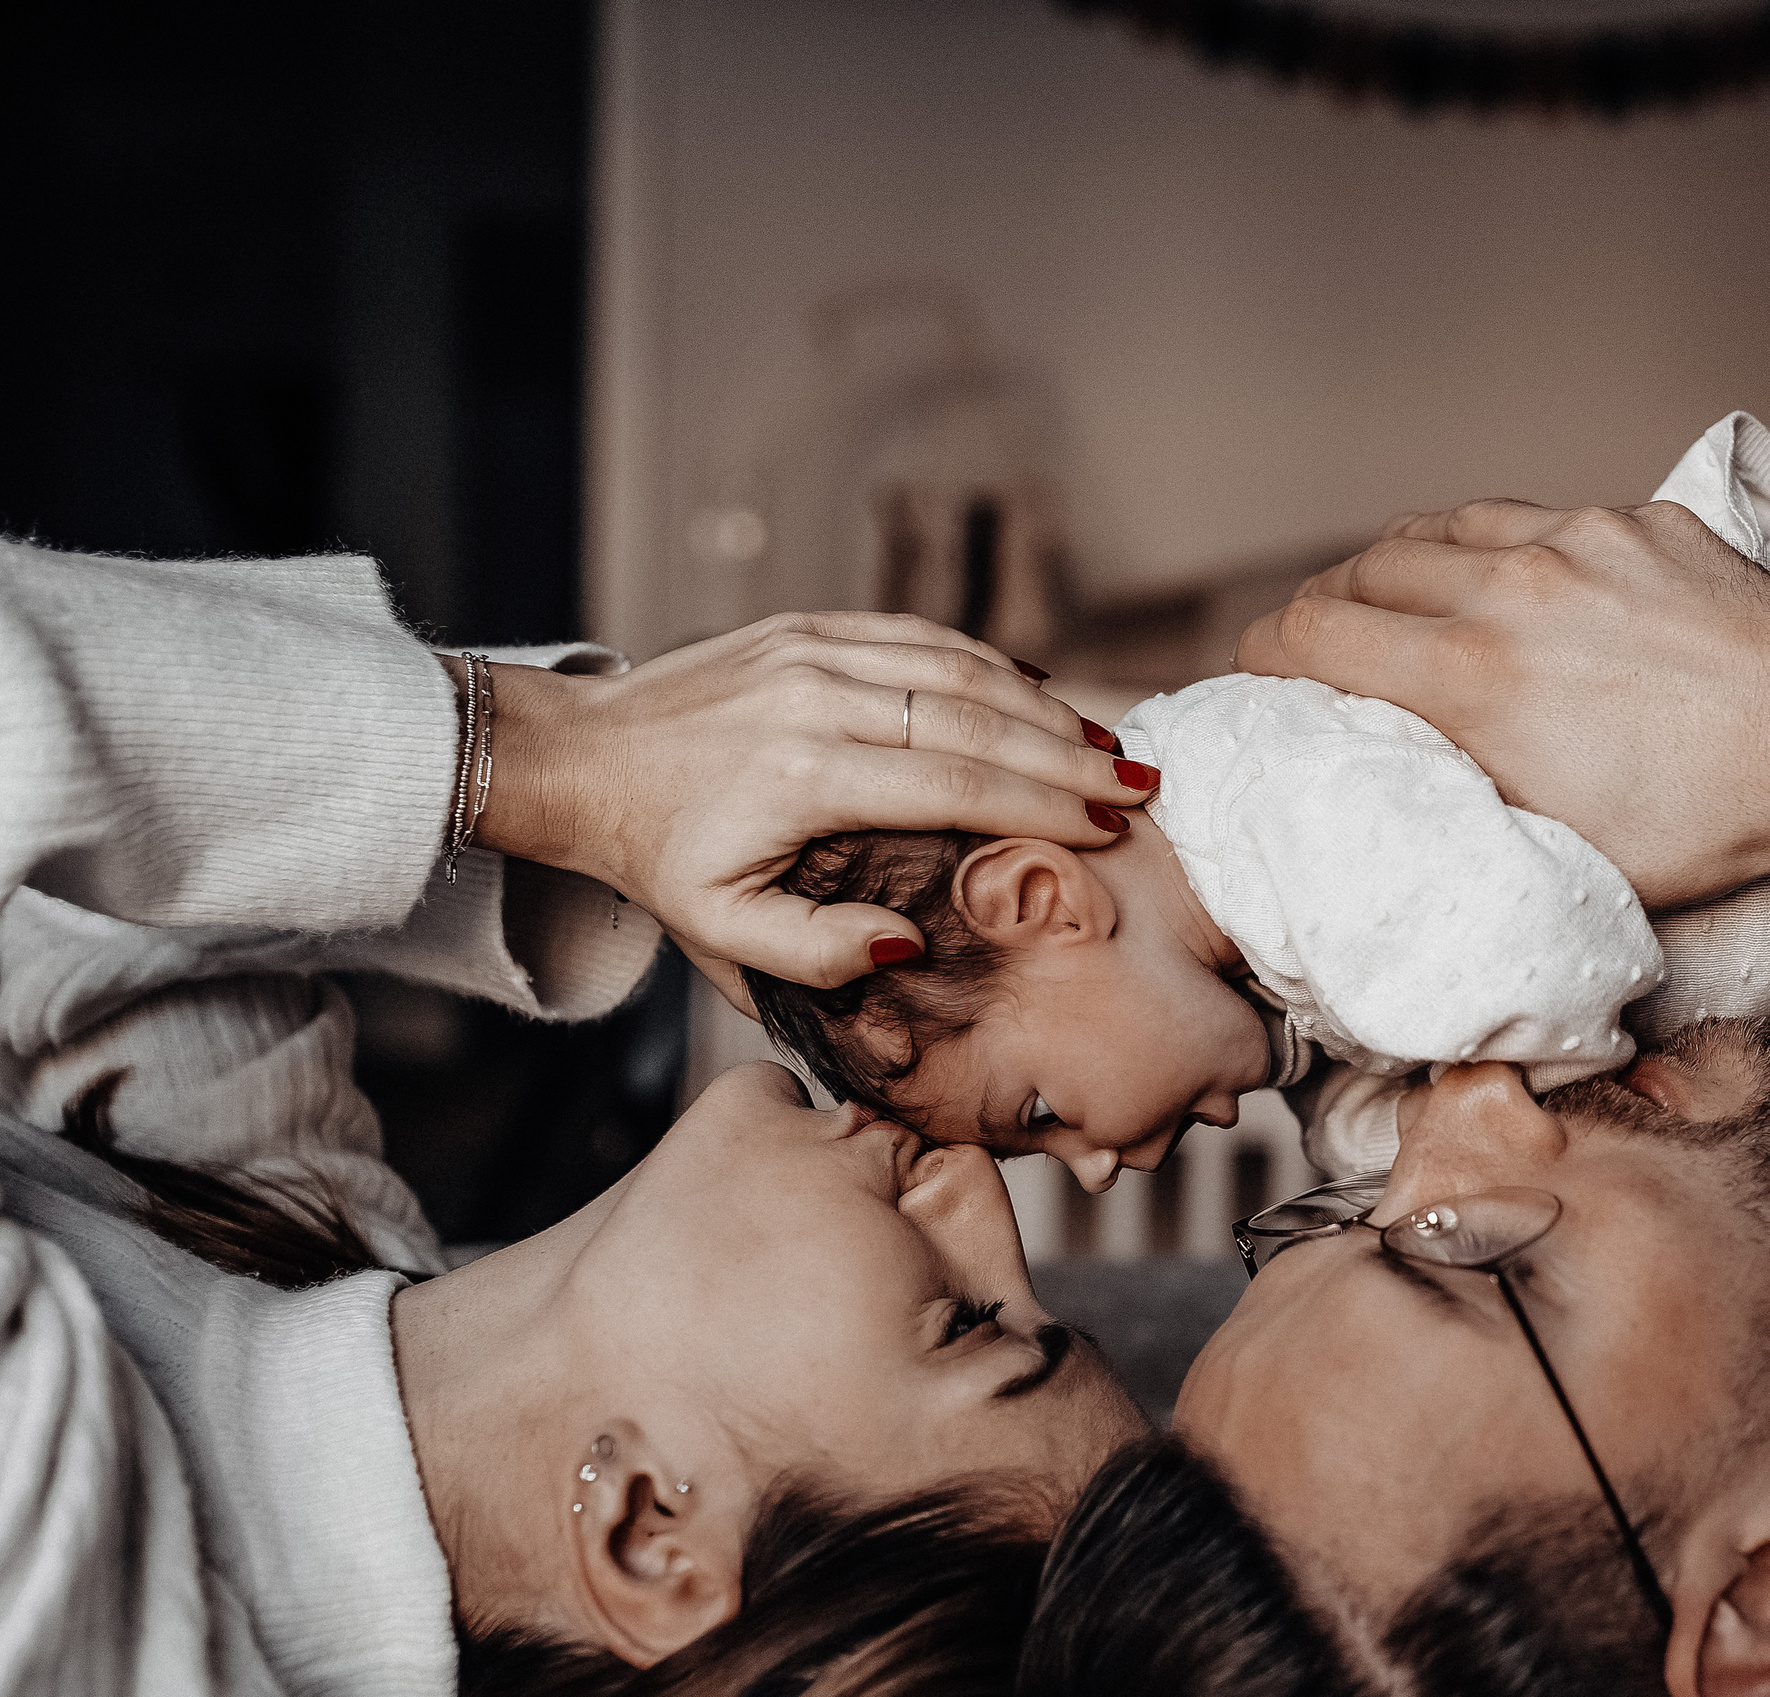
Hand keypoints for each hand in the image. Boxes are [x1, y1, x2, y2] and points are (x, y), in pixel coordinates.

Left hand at [464, 612, 1157, 988]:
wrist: (581, 758)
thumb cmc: (658, 857)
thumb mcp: (719, 932)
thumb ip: (815, 951)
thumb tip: (908, 939)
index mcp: (803, 777)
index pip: (955, 783)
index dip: (1043, 804)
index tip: (1110, 826)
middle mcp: (815, 700)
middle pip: (974, 720)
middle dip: (1069, 755)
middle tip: (1141, 786)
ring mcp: (812, 651)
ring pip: (955, 669)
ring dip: (1041, 706)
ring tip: (1107, 744)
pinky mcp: (806, 626)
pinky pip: (916, 637)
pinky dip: (986, 663)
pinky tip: (1035, 692)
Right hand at [1236, 499, 1769, 906]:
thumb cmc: (1719, 822)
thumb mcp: (1573, 864)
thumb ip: (1473, 832)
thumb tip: (1410, 846)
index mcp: (1475, 682)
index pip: (1309, 636)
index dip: (1264, 660)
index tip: (1263, 685)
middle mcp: (1506, 591)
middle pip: (1355, 573)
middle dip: (1319, 615)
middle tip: (1320, 655)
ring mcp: (1571, 541)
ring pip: (1430, 528)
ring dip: (1390, 570)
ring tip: (1388, 607)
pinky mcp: (1629, 519)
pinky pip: (1517, 514)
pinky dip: (1479, 546)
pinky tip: (1494, 581)